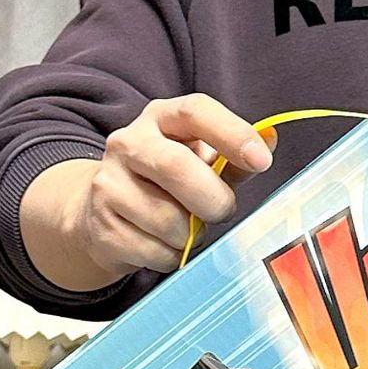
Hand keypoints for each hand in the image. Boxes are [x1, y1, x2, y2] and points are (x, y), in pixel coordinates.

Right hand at [20, 95, 271, 291]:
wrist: (99, 209)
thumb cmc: (165, 182)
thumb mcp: (197, 160)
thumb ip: (231, 157)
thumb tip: (268, 141)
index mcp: (159, 118)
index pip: (195, 111)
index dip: (232, 133)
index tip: (261, 161)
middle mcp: (128, 143)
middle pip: (175, 167)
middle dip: (213, 199)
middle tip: (223, 212)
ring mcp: (109, 184)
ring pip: (168, 220)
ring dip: (192, 235)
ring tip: (188, 229)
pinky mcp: (102, 225)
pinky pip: (154, 251)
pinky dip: (172, 257)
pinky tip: (165, 245)